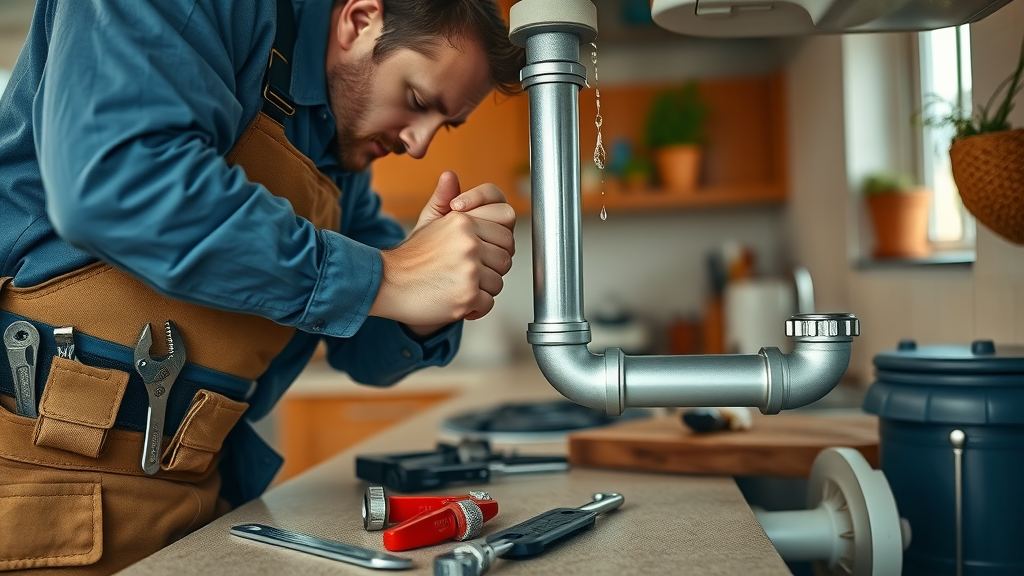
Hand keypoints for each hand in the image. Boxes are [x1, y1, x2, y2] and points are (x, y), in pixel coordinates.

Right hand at [370, 172, 515, 332]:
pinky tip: (456, 299)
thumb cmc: (411, 257)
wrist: (387, 284)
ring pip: (498, 282)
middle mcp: (468, 243)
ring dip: (482, 289)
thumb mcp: (428, 222)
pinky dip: (475, 307)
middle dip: (491, 268)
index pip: (506, 232)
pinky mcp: (467, 296)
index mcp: (463, 221)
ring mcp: (469, 270)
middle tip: (468, 272)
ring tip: (458, 285)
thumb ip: (444, 200)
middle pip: (505, 258)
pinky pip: (489, 303)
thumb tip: (450, 176)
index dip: (496, 246)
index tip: (481, 254)